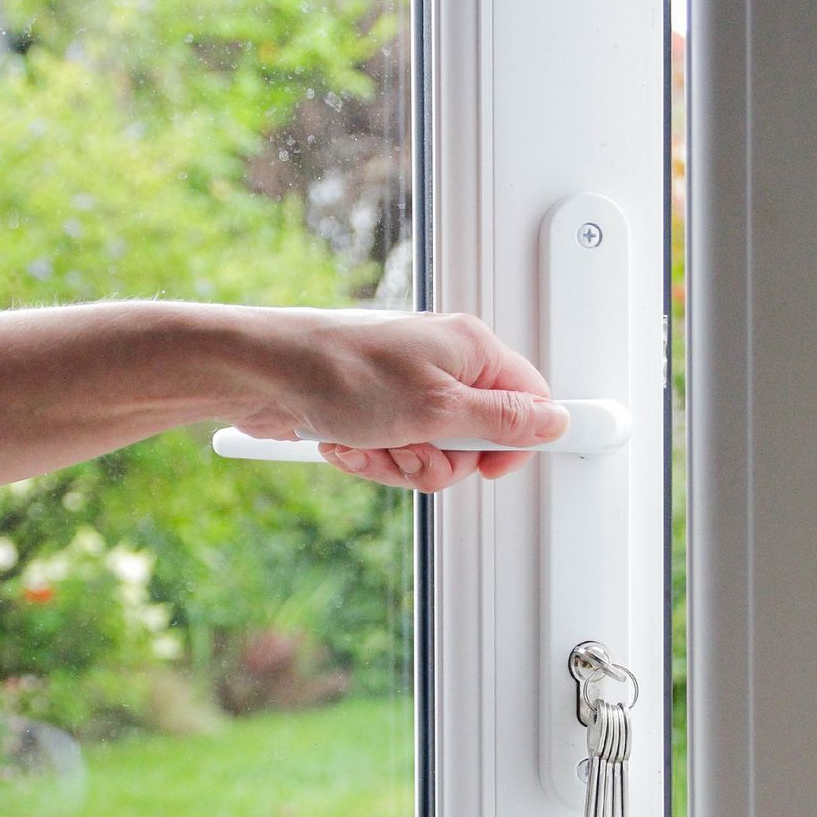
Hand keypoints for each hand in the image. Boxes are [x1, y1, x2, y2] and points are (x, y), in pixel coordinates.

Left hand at [233, 310, 567, 490]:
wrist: (260, 376)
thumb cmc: (338, 374)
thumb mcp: (436, 409)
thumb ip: (502, 421)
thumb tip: (555, 421)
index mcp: (470, 350)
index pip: (528, 399)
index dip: (515, 443)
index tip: (491, 467)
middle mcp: (443, 366)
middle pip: (478, 440)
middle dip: (440, 460)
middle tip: (410, 446)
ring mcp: (408, 390)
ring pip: (434, 455)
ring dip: (399, 463)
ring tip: (370, 442)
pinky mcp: (376, 411)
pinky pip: (396, 454)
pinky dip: (372, 458)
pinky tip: (347, 443)